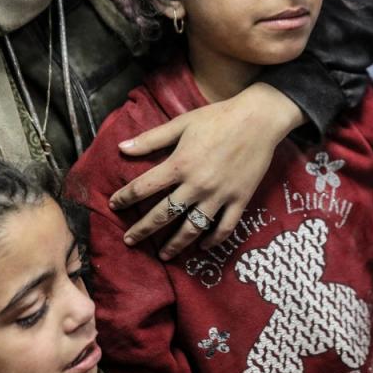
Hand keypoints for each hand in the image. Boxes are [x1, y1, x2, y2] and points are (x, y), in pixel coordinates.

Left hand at [111, 83, 302, 259]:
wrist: (259, 119)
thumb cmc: (218, 117)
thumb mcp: (181, 123)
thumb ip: (151, 139)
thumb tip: (121, 147)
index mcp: (180, 164)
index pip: (144, 187)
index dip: (125, 197)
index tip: (114, 205)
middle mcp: (197, 185)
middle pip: (163, 214)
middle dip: (142, 229)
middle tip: (129, 240)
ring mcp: (219, 196)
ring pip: (192, 229)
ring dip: (175, 244)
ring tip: (163, 255)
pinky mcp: (239, 200)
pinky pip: (224, 228)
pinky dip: (213, 241)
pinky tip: (202, 247)